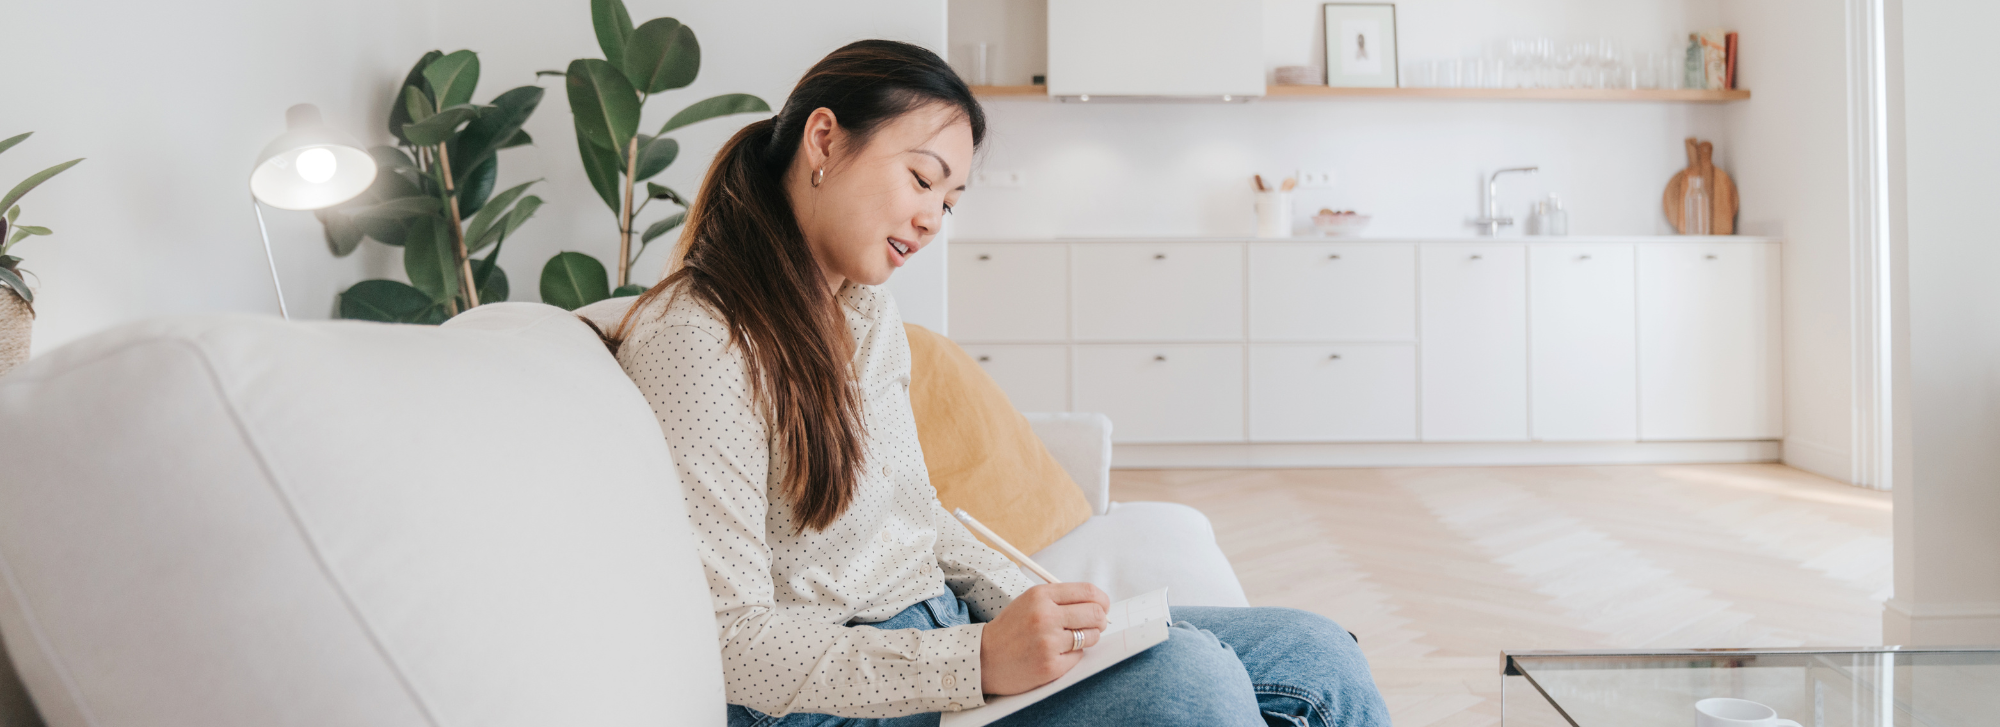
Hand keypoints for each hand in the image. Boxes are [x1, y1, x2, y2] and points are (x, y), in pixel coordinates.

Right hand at [978, 583, 1110, 694]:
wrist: (983, 659)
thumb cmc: (1010, 630)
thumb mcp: (1029, 602)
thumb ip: (1060, 599)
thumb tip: (1097, 603)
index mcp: (1040, 596)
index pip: (1088, 591)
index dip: (1101, 600)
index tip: (1102, 607)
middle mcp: (1045, 617)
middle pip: (1095, 614)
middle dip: (1100, 620)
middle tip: (1094, 625)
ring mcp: (1048, 643)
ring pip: (1091, 636)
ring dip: (1087, 639)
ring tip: (1069, 641)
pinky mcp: (1050, 666)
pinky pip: (1078, 657)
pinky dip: (1072, 656)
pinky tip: (1055, 655)